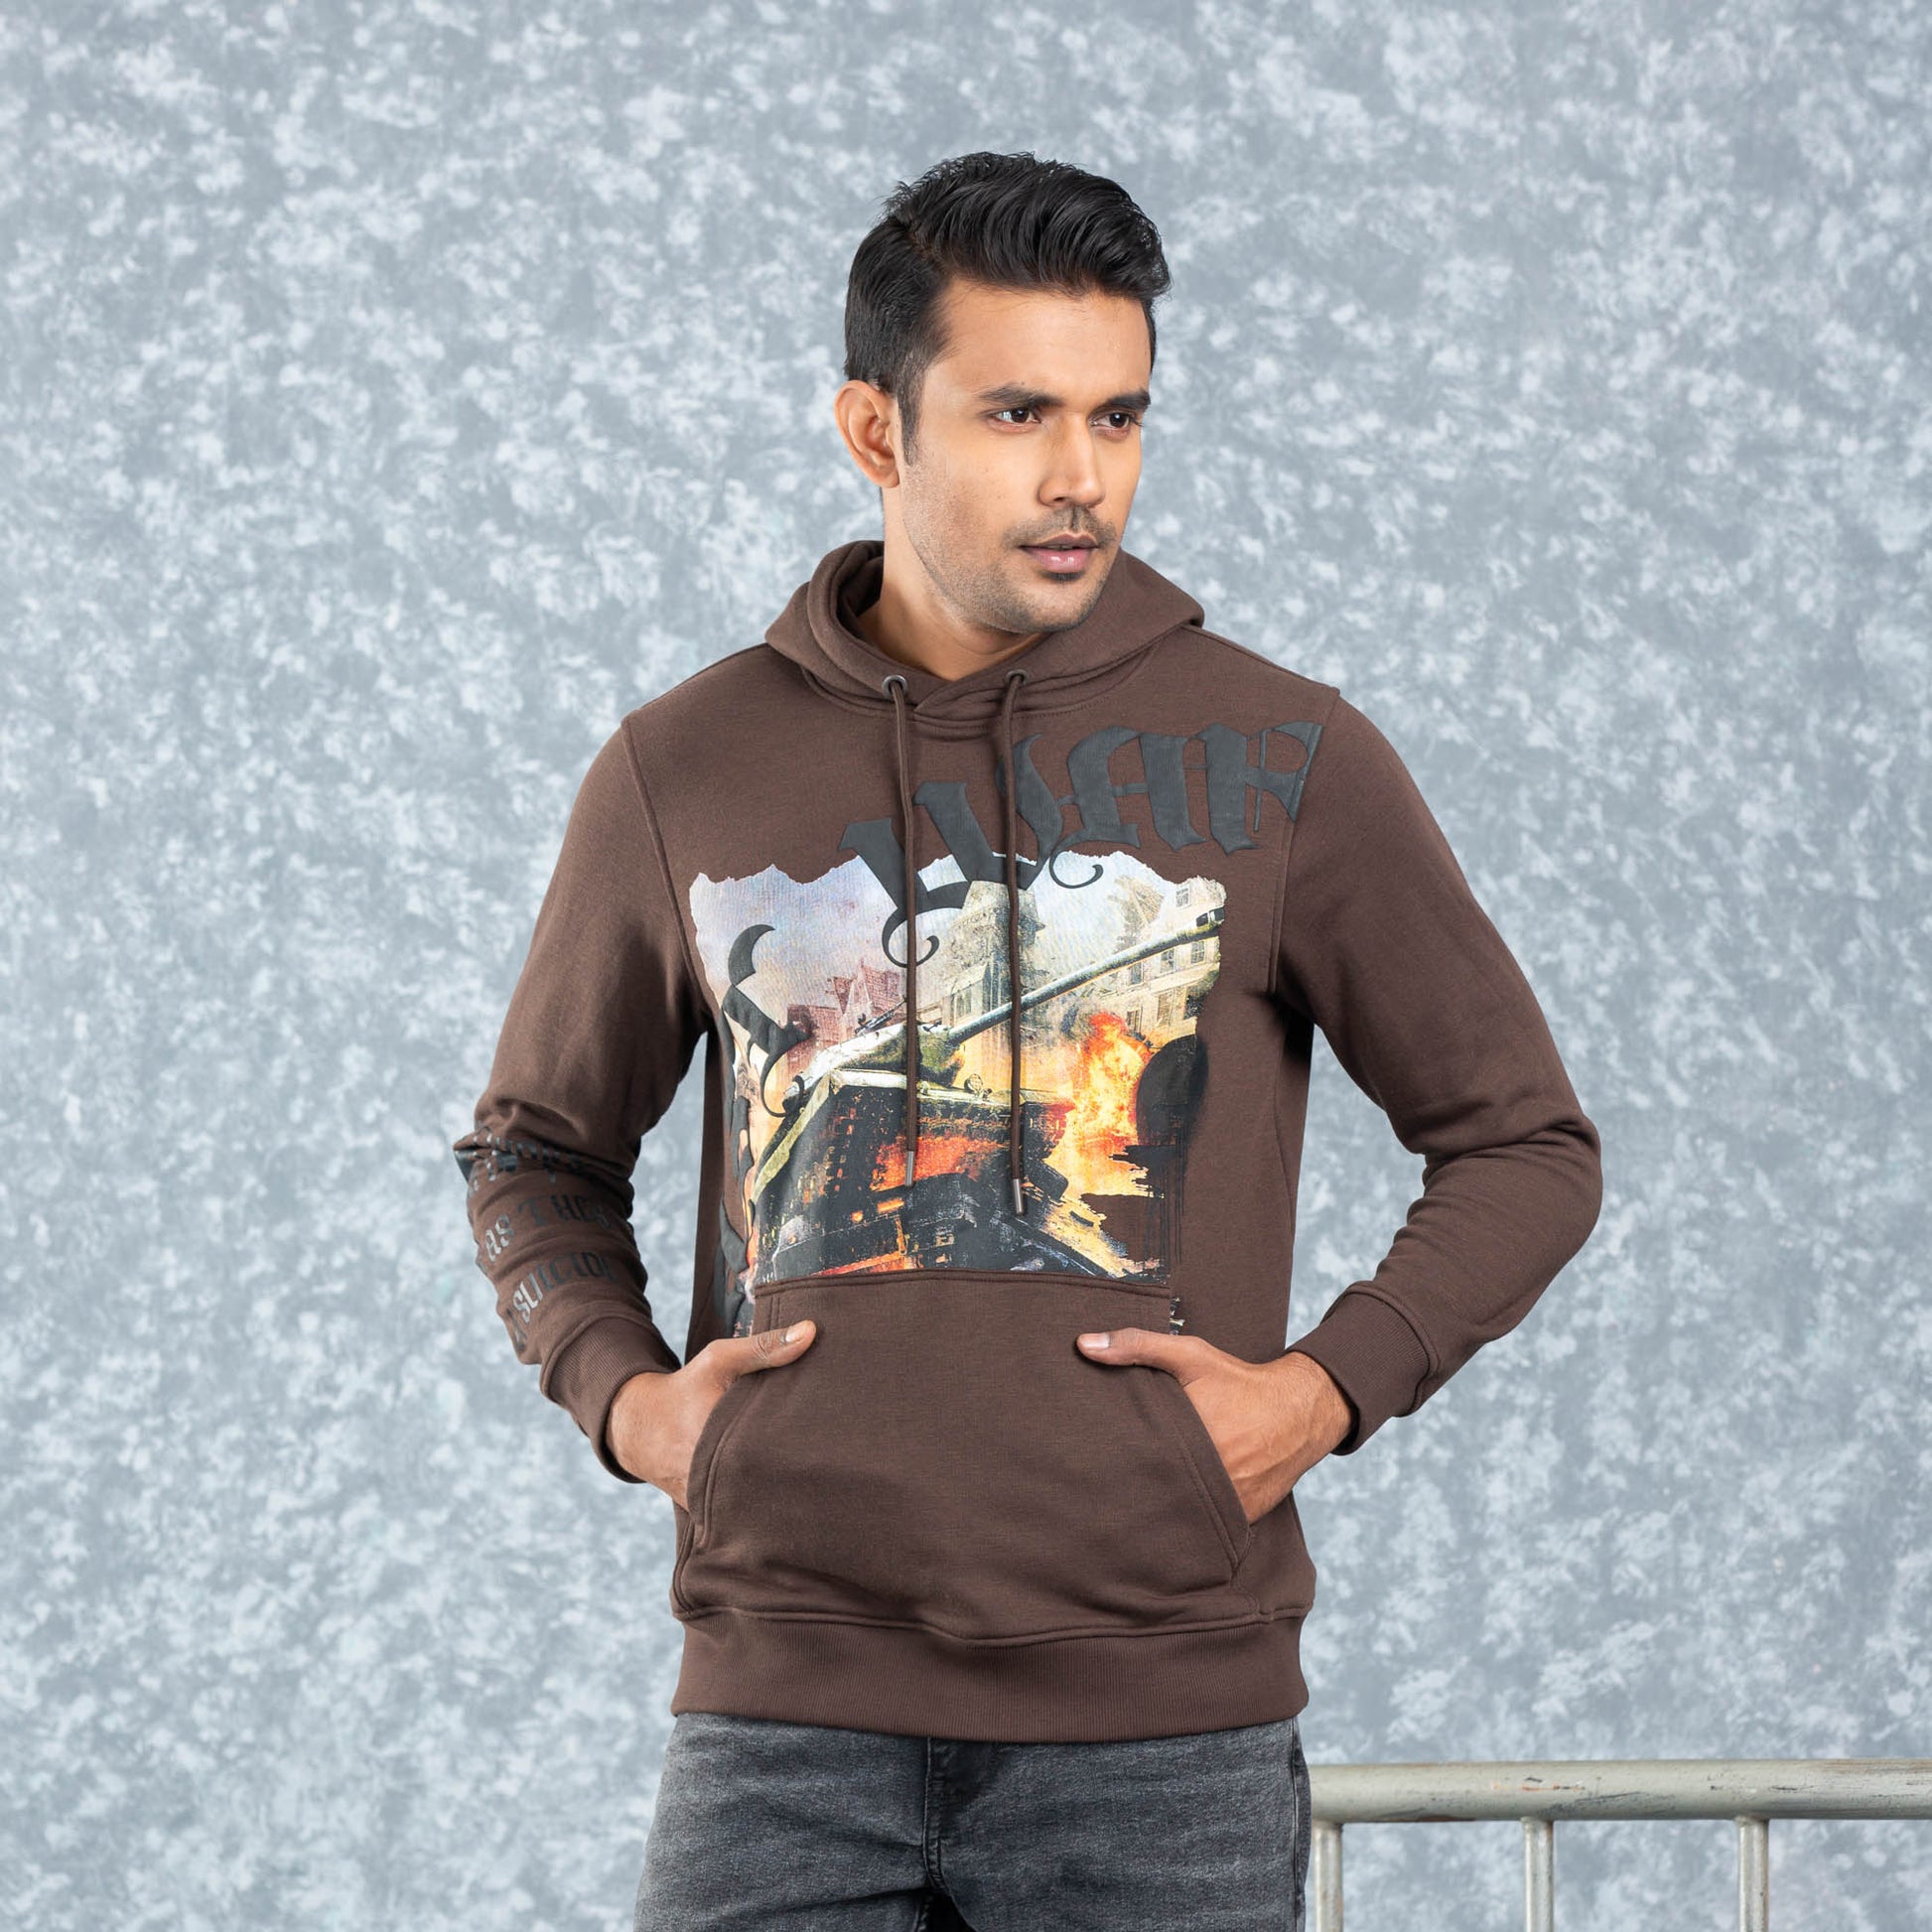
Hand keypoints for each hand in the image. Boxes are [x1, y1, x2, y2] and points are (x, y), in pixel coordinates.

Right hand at [608, 1319, 817, 1505]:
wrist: (642, 1429)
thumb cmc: (687, 1389)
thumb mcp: (720, 1360)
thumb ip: (764, 1347)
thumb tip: (812, 1331)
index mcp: (719, 1440)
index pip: (779, 1453)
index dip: (806, 1447)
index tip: (829, 1435)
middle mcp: (715, 1479)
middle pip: (775, 1483)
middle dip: (802, 1471)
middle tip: (834, 1458)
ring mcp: (713, 1503)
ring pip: (763, 1504)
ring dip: (786, 1492)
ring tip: (818, 1479)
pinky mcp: (712, 1516)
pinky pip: (747, 1515)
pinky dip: (766, 1504)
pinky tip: (792, 1497)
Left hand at [1074, 1326, 1352, 1524]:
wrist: (1297, 1411)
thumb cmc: (1238, 1381)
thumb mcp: (1189, 1355)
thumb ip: (1137, 1345)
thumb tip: (1084, 1345)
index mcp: (1187, 1436)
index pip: (1134, 1460)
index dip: (1111, 1464)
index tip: (1090, 1464)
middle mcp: (1209, 1473)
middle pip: (1155, 1490)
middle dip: (1133, 1490)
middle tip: (1103, 1491)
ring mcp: (1227, 1500)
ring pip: (1180, 1513)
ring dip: (1161, 1509)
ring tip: (1130, 1512)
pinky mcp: (1243, 1517)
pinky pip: (1208, 1526)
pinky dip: (1192, 1521)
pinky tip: (1171, 1518)